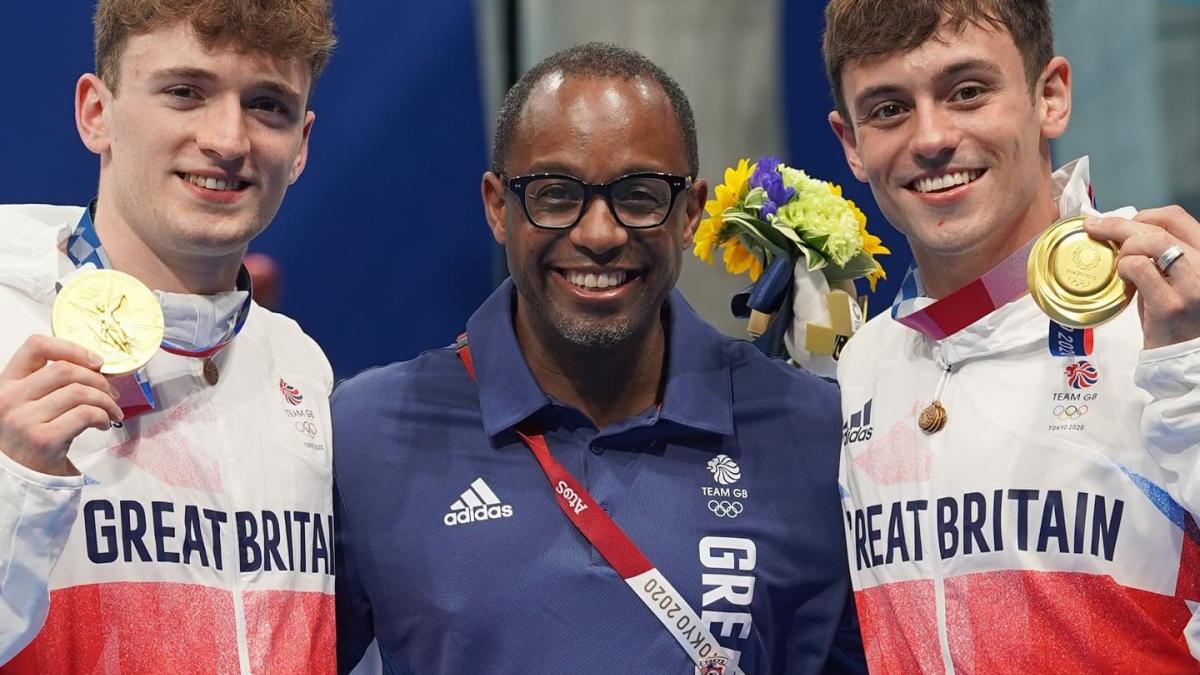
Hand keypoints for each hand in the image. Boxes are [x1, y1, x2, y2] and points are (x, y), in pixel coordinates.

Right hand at [0, 335, 122, 475]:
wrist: (24, 477)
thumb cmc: (33, 435)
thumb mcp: (31, 402)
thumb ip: (51, 382)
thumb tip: (96, 365)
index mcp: (6, 384)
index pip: (35, 346)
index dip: (71, 348)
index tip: (96, 361)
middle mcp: (10, 399)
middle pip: (65, 370)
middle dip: (98, 379)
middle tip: (111, 392)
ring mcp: (24, 420)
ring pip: (80, 392)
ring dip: (106, 400)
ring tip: (111, 411)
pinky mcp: (44, 439)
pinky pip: (86, 415)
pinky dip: (103, 416)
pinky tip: (104, 424)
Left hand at [1085, 205, 1199, 349]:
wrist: (1186, 357)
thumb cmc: (1177, 316)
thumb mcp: (1178, 278)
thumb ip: (1162, 255)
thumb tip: (1124, 231)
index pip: (1177, 217)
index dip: (1145, 214)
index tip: (1121, 221)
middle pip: (1159, 227)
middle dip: (1119, 225)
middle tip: (1094, 228)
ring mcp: (1191, 285)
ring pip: (1150, 242)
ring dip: (1123, 248)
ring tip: (1117, 264)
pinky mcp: (1170, 304)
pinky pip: (1139, 268)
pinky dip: (1123, 267)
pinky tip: (1121, 279)